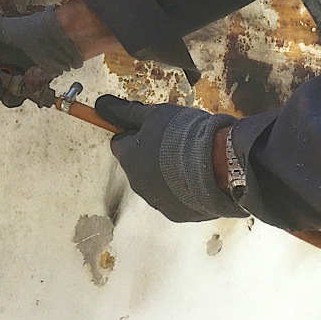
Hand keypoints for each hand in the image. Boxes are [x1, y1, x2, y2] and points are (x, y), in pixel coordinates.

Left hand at [97, 96, 244, 222]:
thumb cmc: (185, 136)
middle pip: (137, 164)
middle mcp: (137, 183)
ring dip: (166, 172)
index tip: (152, 128)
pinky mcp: (177, 213)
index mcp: (129, 158)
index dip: (136, 132)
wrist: (219, 164)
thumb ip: (125, 112)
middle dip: (151, 153)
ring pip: (155, 182)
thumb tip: (101, 105)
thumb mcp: (154, 114)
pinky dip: (181, 188)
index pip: (120, 143)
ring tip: (189, 158)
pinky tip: (197, 175)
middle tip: (174, 141)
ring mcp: (157, 201)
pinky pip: (174, 198)